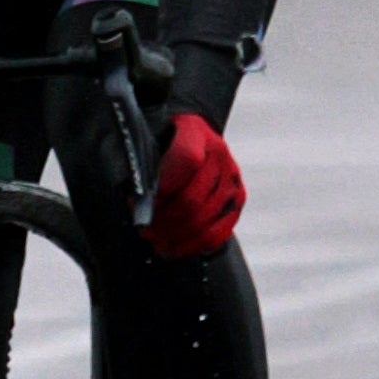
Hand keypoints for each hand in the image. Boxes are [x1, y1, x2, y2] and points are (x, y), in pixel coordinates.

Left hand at [146, 111, 244, 257]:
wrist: (190, 137)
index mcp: (194, 130)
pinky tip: (174, 248)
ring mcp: (232, 177)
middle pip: (192, 198)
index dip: (164, 187)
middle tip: (144, 230)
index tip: (141, 201)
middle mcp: (219, 153)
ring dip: (174, 236)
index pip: (186, 160)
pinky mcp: (238, 198)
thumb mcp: (150, 140)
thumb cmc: (163, 142)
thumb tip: (140, 201)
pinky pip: (218, 232)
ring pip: (202, 219)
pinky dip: (192, 245)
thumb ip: (145, 166)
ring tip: (155, 240)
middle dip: (163, 220)